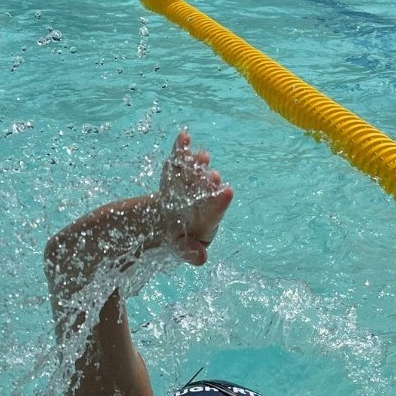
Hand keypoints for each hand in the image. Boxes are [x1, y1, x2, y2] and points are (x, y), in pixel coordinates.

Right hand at [157, 129, 233, 265]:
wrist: (168, 222)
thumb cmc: (180, 238)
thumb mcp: (182, 248)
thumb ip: (191, 252)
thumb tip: (202, 259)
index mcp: (208, 216)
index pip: (216, 209)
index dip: (221, 201)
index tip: (227, 191)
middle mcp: (204, 196)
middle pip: (208, 188)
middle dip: (209, 181)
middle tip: (213, 175)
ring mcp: (192, 182)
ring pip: (197, 172)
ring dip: (199, 164)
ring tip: (202, 156)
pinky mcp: (180, 171)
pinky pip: (180, 160)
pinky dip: (181, 149)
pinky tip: (184, 136)